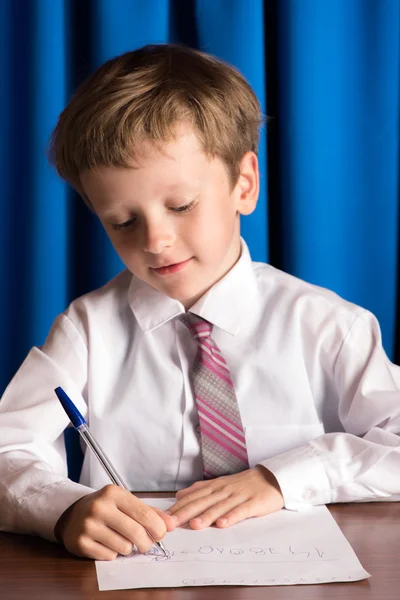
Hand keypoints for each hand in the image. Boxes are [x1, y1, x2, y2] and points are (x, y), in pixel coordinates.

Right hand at [54, 485, 175, 559]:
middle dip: (146, 542)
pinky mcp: (81, 543)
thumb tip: (171, 524)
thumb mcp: (125, 502)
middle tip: (146, 543)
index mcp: (113, 493)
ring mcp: (88, 525)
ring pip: (124, 547)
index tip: (162, 534)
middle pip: (136, 532)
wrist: (72, 514)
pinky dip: (113, 553)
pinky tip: (107, 543)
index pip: (144, 514)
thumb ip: (149, 512)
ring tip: (121, 539)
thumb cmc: (105, 508)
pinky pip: (110, 556)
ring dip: (128, 548)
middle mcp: (100, 507)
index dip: (158, 527)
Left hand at [166, 466, 283, 529]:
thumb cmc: (244, 484)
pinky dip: (232, 517)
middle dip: (186, 513)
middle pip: (203, 502)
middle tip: (171, 524)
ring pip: (220, 506)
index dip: (179, 507)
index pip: (194, 497)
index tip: (164, 517)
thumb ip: (200, 490)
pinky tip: (223, 524)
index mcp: (215, 486)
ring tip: (194, 525)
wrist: (272, 478)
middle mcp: (224, 490)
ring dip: (207, 516)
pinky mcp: (254, 503)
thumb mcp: (220, 484)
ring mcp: (239, 496)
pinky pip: (241, 510)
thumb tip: (179, 495)